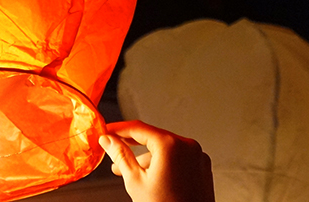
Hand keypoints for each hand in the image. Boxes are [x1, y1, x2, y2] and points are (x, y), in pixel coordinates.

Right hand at [98, 120, 213, 201]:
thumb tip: (108, 141)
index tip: (107, 131)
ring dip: (147, 158)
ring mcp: (198, 157)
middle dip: (132, 146)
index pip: (138, 128)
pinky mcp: (202, 168)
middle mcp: (188, 146)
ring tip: (132, 173)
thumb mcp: (135, 180)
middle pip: (152, 138)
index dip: (118, 129)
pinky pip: (178, 158)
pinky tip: (151, 177)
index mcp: (171, 145)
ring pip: (165, 149)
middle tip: (114, 151)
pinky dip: (163, 163)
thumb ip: (120, 155)